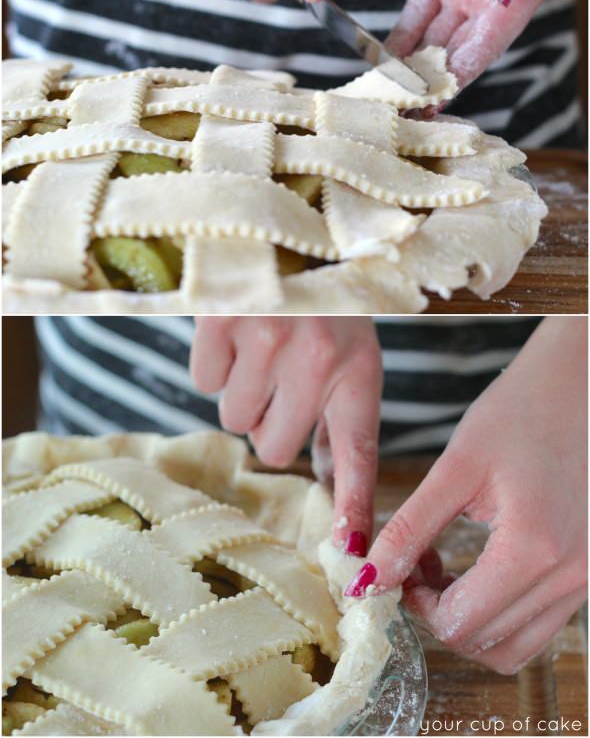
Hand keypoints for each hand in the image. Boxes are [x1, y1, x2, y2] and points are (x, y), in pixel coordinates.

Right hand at [190, 317, 382, 550]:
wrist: (286, 233)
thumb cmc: (324, 303)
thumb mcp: (353, 351)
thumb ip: (342, 415)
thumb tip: (328, 479)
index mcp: (358, 369)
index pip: (357, 455)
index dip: (353, 508)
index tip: (352, 555)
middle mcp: (317, 359)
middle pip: (273, 449)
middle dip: (271, 425)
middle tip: (281, 382)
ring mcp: (267, 338)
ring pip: (234, 419)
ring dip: (243, 395)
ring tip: (262, 352)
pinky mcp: (221, 320)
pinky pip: (204, 382)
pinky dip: (215, 365)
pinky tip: (237, 335)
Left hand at [349, 317, 586, 673]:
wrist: (581, 383)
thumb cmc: (519, 411)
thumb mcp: (456, 468)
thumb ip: (410, 528)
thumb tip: (367, 579)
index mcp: (533, 549)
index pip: (459, 624)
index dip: (414, 604)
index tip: (398, 567)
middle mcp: (570, 576)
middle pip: (485, 642)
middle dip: (436, 612)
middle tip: (415, 563)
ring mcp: (587, 578)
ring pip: (515, 645)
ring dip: (470, 619)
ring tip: (443, 565)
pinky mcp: (589, 570)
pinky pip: (539, 621)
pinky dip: (501, 610)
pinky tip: (478, 562)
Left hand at [386, 0, 562, 89]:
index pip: (489, 44)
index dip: (462, 74)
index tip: (436, 99)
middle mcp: (492, 3)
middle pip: (459, 53)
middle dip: (433, 86)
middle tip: (405, 115)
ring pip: (433, 43)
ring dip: (412, 73)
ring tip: (388, 102)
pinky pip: (414, 19)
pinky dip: (398, 44)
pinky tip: (381, 68)